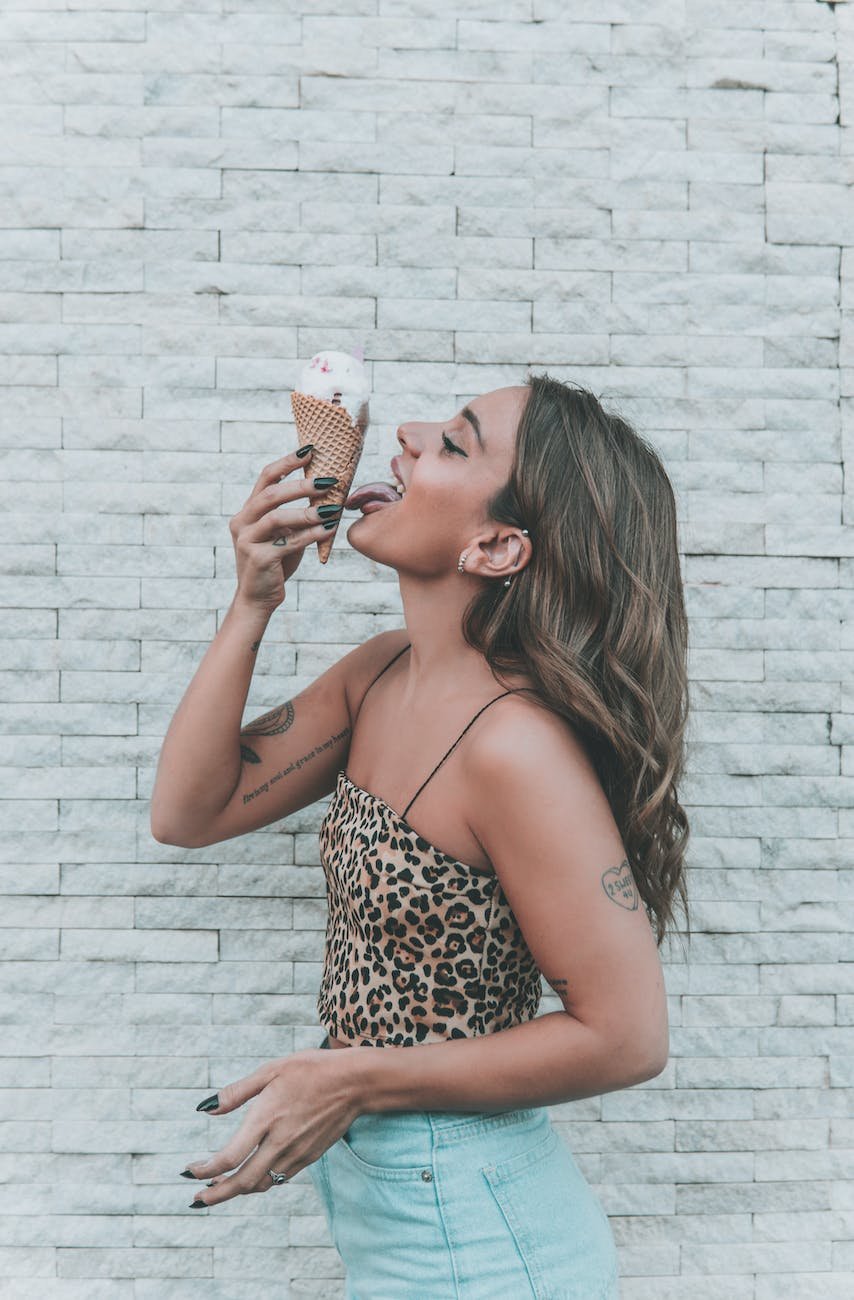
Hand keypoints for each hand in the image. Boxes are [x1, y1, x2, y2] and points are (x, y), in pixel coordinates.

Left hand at [180, 1045, 360, 1206]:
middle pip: (242, 1182)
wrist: (354, 1083)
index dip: (206, 1170)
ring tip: (218, 1189)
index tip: (190, 1172)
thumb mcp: (272, 1070)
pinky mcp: (308, 1157)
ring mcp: (296, 1153)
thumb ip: (237, 1092)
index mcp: (266, 1118)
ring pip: (260, 1184)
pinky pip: (278, 1178)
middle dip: (215, 1194)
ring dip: (236, 1191)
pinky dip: (259, 1182)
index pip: (229, 1157)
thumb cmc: (311, 1070)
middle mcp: (279, 1142)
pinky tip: (250, 1174)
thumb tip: (206, 1109)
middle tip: (196, 1199)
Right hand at [229, 446, 342, 612]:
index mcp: (247, 511)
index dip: (287, 462)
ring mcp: (247, 540)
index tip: (309, 450)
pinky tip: (329, 530)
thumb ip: (295, 515)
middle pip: (270, 494)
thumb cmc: (275, 563)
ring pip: (277, 517)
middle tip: (328, 480)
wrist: (258, 598)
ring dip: (307, 512)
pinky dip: (311, 535)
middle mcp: (242, 522)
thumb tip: (324, 492)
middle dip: (300, 485)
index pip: (265, 478)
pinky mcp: (259, 559)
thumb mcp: (283, 534)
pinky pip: (288, 542)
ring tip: (332, 510)